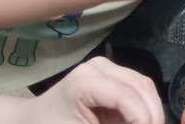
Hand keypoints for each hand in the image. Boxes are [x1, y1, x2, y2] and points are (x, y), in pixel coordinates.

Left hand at [23, 57, 163, 123]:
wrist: (31, 120)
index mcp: (85, 81)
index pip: (127, 97)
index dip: (143, 119)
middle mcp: (99, 67)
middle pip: (142, 87)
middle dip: (152, 115)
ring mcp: (107, 67)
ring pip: (145, 86)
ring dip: (151, 110)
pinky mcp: (112, 74)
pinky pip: (138, 88)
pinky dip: (144, 107)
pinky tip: (141, 121)